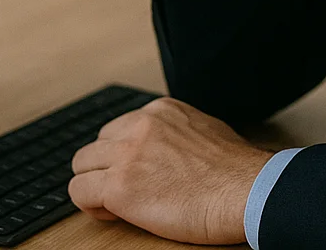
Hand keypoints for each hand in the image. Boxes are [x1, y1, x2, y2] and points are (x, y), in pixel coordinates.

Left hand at [68, 97, 273, 244]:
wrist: (246, 190)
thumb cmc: (236, 172)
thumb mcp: (205, 130)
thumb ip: (177, 133)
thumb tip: (168, 150)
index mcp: (160, 111)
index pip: (120, 128)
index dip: (124, 155)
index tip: (136, 172)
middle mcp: (140, 125)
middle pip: (97, 144)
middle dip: (106, 168)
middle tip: (126, 190)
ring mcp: (127, 154)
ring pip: (81, 165)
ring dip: (94, 185)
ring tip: (118, 204)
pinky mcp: (120, 186)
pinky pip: (79, 192)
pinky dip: (91, 205)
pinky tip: (114, 214)